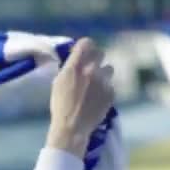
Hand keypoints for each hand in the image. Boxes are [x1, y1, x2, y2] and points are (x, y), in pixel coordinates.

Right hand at [47, 38, 113, 157]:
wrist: (72, 127)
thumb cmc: (60, 105)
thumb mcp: (58, 83)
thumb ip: (69, 68)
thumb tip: (76, 59)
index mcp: (75, 67)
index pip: (86, 43)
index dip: (85, 47)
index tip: (83, 52)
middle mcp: (91, 71)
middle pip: (100, 52)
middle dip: (95, 58)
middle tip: (91, 67)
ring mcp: (103, 82)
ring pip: (109, 68)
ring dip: (103, 74)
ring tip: (95, 85)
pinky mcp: (111, 93)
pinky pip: (111, 84)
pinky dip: (105, 89)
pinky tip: (97, 98)